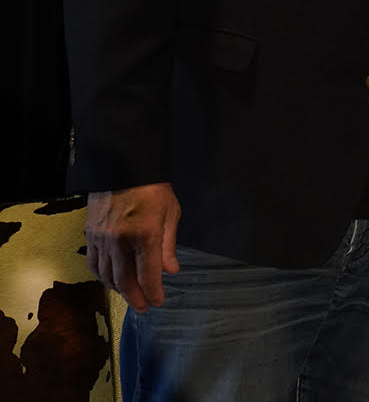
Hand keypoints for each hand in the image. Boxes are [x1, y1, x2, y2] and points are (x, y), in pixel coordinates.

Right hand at [85, 182, 180, 311]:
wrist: (123, 168)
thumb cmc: (153, 189)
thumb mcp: (171, 213)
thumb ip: (169, 245)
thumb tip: (171, 270)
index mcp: (145, 235)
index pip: (148, 274)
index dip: (153, 292)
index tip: (158, 302)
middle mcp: (120, 241)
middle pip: (125, 280)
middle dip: (135, 297)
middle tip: (143, 308)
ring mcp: (102, 239)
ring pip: (107, 275)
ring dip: (118, 290)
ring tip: (130, 297)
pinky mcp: (90, 235)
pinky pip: (94, 263)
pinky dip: (103, 277)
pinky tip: (111, 281)